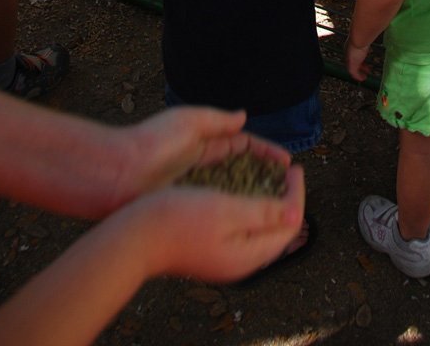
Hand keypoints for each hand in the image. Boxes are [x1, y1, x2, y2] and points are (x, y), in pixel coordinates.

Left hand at [103, 107, 290, 212]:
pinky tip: (249, 216)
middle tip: (287, 185)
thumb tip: (243, 116)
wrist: (118, 175)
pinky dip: (234, 209)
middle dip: (264, 174)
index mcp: (202, 140)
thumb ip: (217, 120)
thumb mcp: (188, 122)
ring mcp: (195, 187)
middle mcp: (201, 164)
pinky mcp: (186, 207)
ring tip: (275, 203)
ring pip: (231, 190)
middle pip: (241, 168)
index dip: (265, 151)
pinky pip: (216, 207)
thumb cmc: (151, 143)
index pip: (242, 144)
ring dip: (253, 194)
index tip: (286, 161)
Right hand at [134, 163, 304, 283]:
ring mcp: (223, 257)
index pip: (288, 225)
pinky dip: (248, 207)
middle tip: (285, 170)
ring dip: (267, 201)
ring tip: (268, 175)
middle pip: (276, 229)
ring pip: (258, 228)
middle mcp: (238, 262)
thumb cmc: (178, 219)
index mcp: (247, 256)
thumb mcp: (226, 210)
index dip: (295, 194)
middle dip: (285, 198)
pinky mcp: (209, 249)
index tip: (294, 167)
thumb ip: (263, 212)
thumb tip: (296, 213)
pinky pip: (240, 229)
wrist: (133, 236)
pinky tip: (242, 190)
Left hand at [345, 38, 371, 81]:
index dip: (359, 58)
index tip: (364, 61)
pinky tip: (362, 78)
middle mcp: (348, 53)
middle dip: (360, 66)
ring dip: (358, 73)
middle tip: (366, 69)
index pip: (354, 54)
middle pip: (353, 62)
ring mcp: (349, 59)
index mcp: (350, 46)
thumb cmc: (363, 35)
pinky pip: (354, 73)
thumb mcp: (364, 37)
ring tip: (364, 77)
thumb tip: (371, 34)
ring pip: (352, 69)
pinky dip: (358, 76)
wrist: (358, 37)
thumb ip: (366, 38)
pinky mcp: (351, 65)